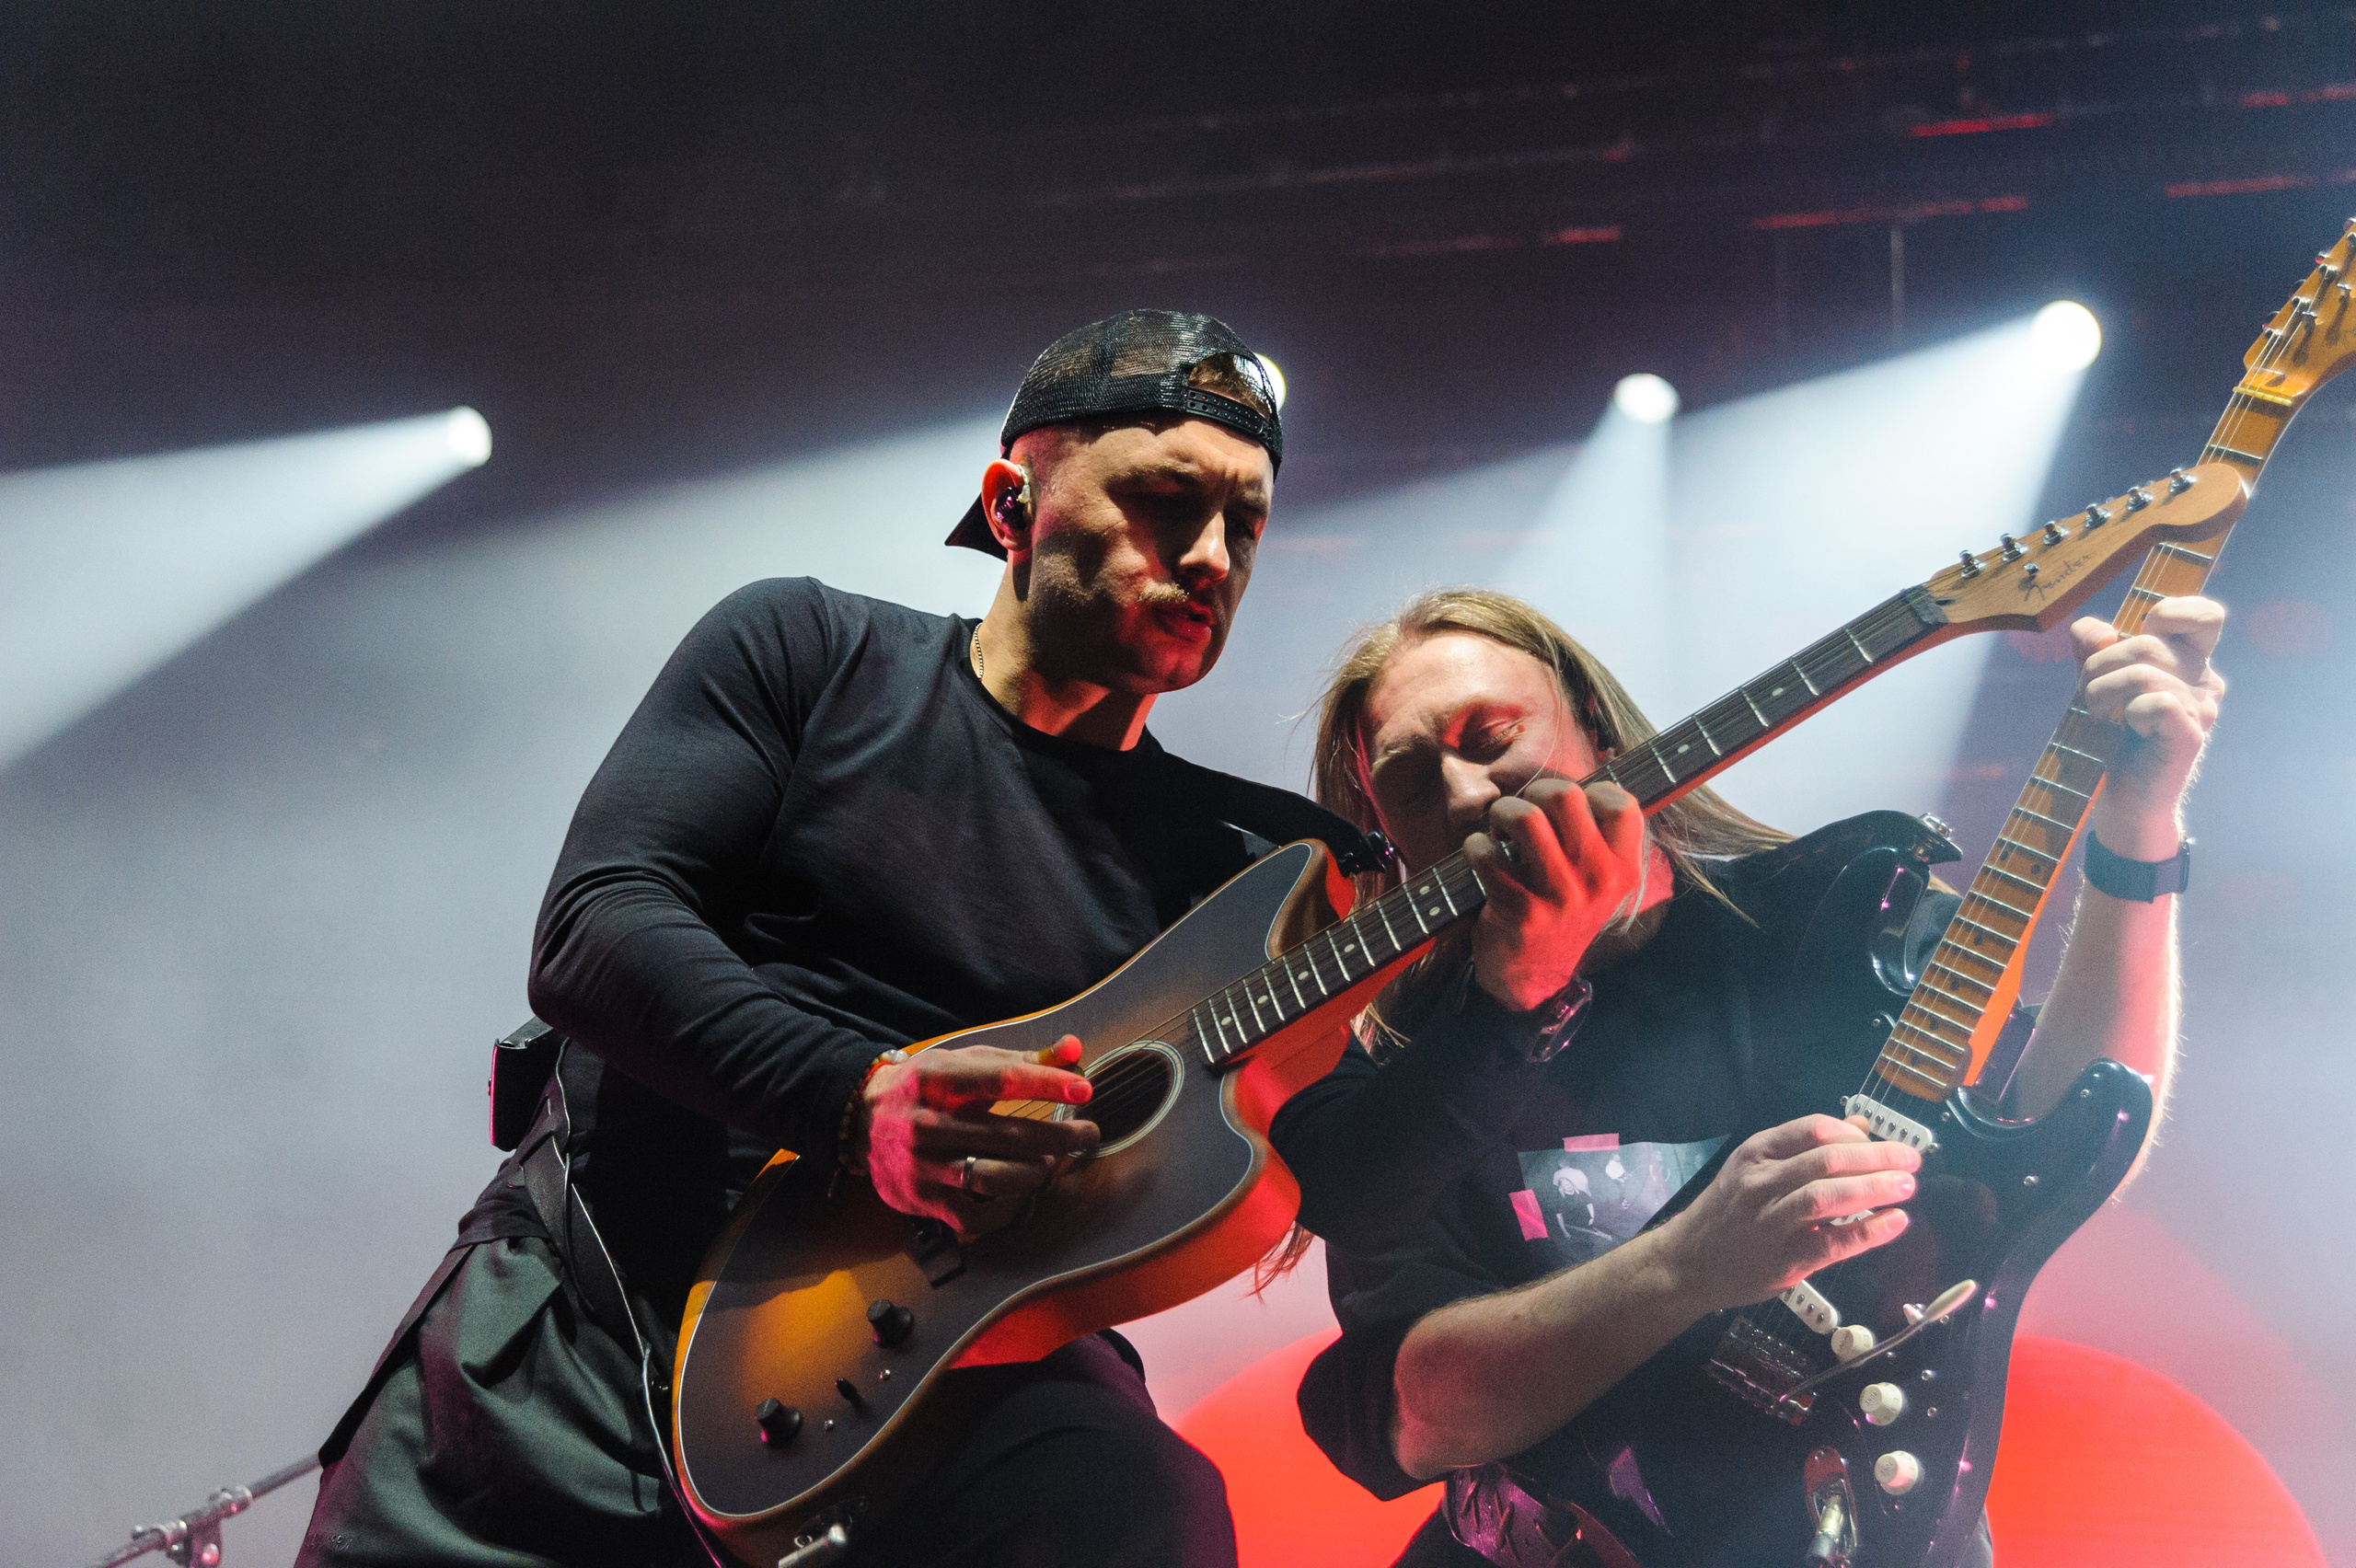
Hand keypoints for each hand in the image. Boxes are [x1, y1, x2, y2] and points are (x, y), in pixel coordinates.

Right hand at [850, 1036, 1099, 1233]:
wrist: (859, 1121)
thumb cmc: (927, 1088)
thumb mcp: (964, 1064)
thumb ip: (1021, 1060)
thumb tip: (1074, 1049)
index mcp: (937, 1079)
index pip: (1000, 1079)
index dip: (1046, 1083)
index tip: (1084, 1089)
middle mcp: (926, 1122)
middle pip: (1007, 1135)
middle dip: (1059, 1137)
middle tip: (1088, 1134)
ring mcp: (922, 1165)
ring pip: (996, 1177)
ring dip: (1036, 1173)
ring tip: (1050, 1163)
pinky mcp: (920, 1199)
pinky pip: (976, 1216)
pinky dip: (1009, 1208)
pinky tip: (1022, 1194)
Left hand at [1463, 778, 1649, 1011]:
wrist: (1534, 973)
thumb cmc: (1561, 909)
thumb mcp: (1595, 879)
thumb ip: (1594, 834)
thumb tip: (1569, 780)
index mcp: (1623, 869)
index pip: (1621, 804)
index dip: (1591, 792)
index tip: (1571, 809)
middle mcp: (1597, 881)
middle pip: (1565, 796)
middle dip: (1534, 793)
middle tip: (1525, 812)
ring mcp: (1559, 896)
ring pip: (1523, 817)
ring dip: (1502, 813)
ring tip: (1501, 830)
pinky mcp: (1520, 909)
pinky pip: (1487, 853)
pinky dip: (1476, 846)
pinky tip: (1481, 856)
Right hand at [1655, 1114, 1917, 1313]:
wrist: (1688, 1261)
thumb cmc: (1730, 1210)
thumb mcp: (1758, 1168)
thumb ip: (1807, 1147)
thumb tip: (1862, 1126)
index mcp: (1757, 1153)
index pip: (1812, 1130)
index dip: (1855, 1135)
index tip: (1883, 1143)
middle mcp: (1761, 1182)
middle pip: (1826, 1160)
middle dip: (1876, 1158)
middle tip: (1912, 1161)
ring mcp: (1770, 1221)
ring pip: (1826, 1197)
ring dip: (1873, 1188)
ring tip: (1907, 1187)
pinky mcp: (1784, 1260)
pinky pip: (1832, 1243)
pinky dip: (1868, 1232)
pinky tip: (1896, 1223)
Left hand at [2072, 595, 2225, 859]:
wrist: (2123, 798)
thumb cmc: (2113, 739)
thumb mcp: (2097, 684)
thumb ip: (2092, 650)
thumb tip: (2091, 629)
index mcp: (2190, 662)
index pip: (2206, 615)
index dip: (2171, 611)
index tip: (2137, 635)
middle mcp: (2203, 681)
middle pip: (2149, 643)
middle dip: (2099, 665)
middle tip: (2089, 695)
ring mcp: (2201, 709)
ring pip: (2142, 672)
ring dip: (2100, 692)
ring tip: (2098, 716)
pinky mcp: (2190, 735)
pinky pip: (2155, 701)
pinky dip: (2125, 712)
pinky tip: (2124, 729)